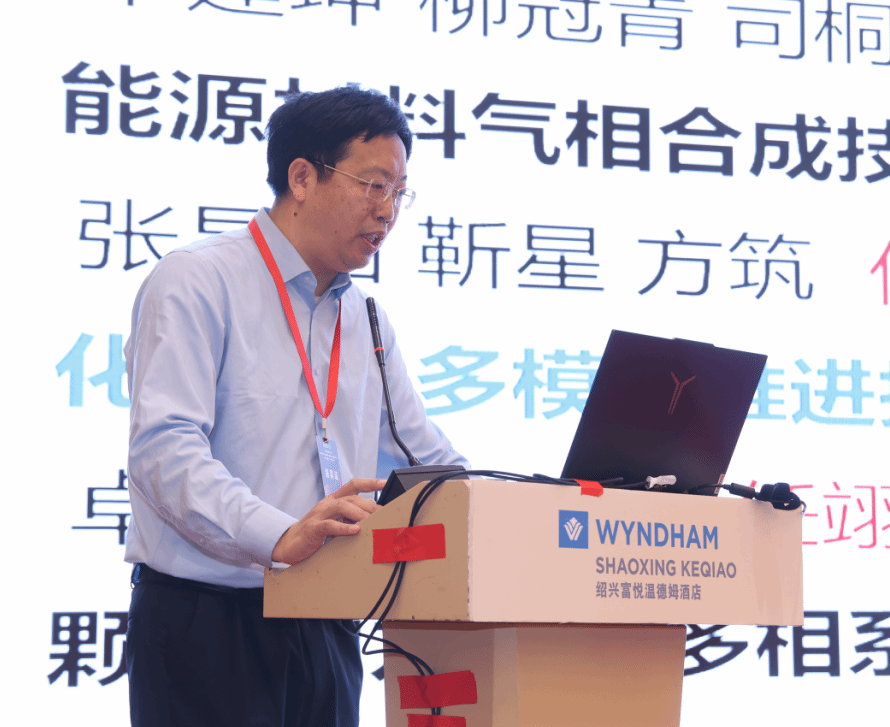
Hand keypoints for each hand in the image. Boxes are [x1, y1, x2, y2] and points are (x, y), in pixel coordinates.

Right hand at [270, 478, 384, 564]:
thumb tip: (373, 517)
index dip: (370, 482)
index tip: (385, 482)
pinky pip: (329, 525)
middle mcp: (327, 504)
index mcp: (333, 500)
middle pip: (352, 498)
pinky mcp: (313, 529)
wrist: (288, 544)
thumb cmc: (314, 533)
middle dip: (370, 505)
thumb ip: (350, 517)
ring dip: (360, 514)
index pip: (353, 485)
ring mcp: (319, 515)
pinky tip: (355, 531)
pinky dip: (343, 527)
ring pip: (342, 507)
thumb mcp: (335, 521)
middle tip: (385, 515)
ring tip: (372, 522)